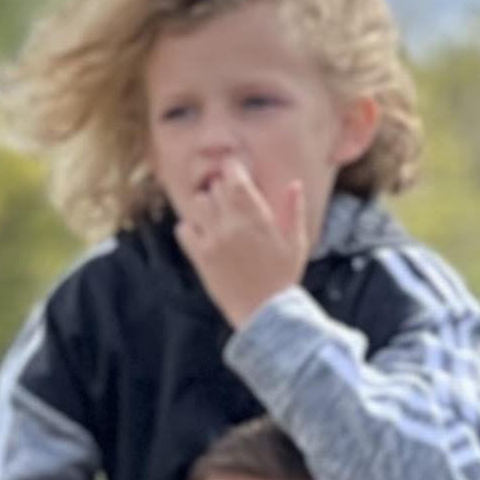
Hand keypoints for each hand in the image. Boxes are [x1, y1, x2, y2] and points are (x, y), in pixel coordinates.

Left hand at [178, 158, 310, 329]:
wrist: (264, 311)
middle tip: (230, 196)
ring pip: (198, 204)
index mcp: (257, 217)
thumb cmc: (284, 276)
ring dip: (206, 204)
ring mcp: (213, 240)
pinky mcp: (200, 256)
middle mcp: (232, 224)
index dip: (232, 168)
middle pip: (215, 187)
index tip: (234, 169)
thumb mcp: (296, 242)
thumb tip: (295, 183)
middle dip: (222, 187)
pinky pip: (183, 230)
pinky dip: (190, 227)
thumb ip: (293, 210)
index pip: (235, 178)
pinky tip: (203, 233)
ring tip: (216, 214)